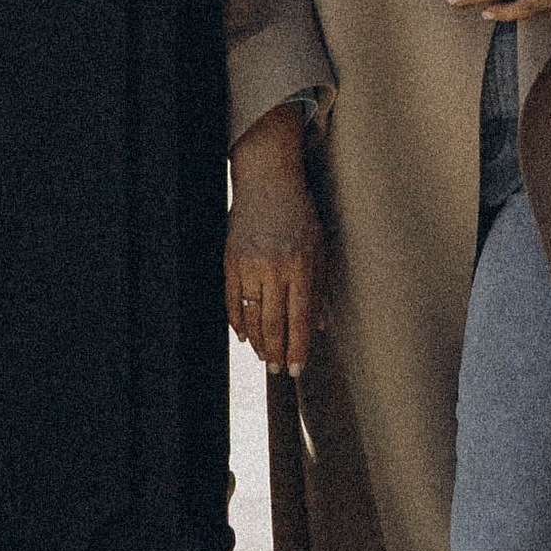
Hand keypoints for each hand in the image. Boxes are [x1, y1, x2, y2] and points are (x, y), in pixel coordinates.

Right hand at [225, 107, 325, 374]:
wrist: (267, 180)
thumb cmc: (300, 213)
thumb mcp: (319, 247)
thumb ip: (320, 288)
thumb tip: (320, 326)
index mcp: (301, 265)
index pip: (300, 319)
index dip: (299, 348)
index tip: (298, 368)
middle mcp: (275, 267)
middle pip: (274, 323)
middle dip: (277, 352)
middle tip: (279, 371)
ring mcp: (249, 264)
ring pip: (252, 316)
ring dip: (258, 342)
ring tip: (264, 357)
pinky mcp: (230, 260)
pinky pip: (232, 301)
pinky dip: (238, 322)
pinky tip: (244, 335)